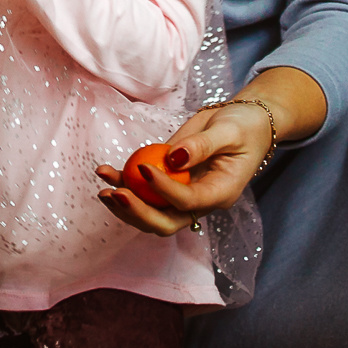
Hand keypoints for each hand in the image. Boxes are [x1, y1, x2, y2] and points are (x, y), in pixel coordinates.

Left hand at [95, 100, 277, 235]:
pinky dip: (124, 186)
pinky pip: (146, 195)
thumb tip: (172, 158)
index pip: (188, 201)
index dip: (163, 190)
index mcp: (221, 193)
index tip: (142, 167)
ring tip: (103, 187)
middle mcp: (201, 203)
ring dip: (125, 205)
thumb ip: (202, 145)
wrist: (245, 125)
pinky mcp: (171, 186)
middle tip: (116, 193)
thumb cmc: (242, 126)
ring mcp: (184, 197)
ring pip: (151, 215)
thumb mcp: (228, 130)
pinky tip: (105, 173)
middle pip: (166, 222)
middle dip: (137, 212)